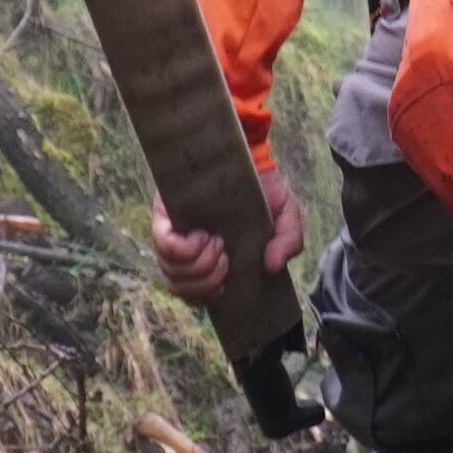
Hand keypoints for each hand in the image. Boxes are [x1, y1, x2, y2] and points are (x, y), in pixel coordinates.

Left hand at [152, 160, 303, 304]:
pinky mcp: (164, 214)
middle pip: (177, 287)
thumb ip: (289, 243)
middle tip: (225, 259)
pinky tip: (204, 237)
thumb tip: (272, 266)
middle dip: (205, 283)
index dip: (203, 297)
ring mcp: (174, 231)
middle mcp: (187, 247)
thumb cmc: (264, 189)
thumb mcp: (287, 218)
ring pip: (170, 270)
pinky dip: (185, 249)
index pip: (191, 293)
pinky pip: (163, 243)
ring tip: (218, 246)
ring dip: (199, 267)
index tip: (224, 285)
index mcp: (208, 257)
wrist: (249, 154)